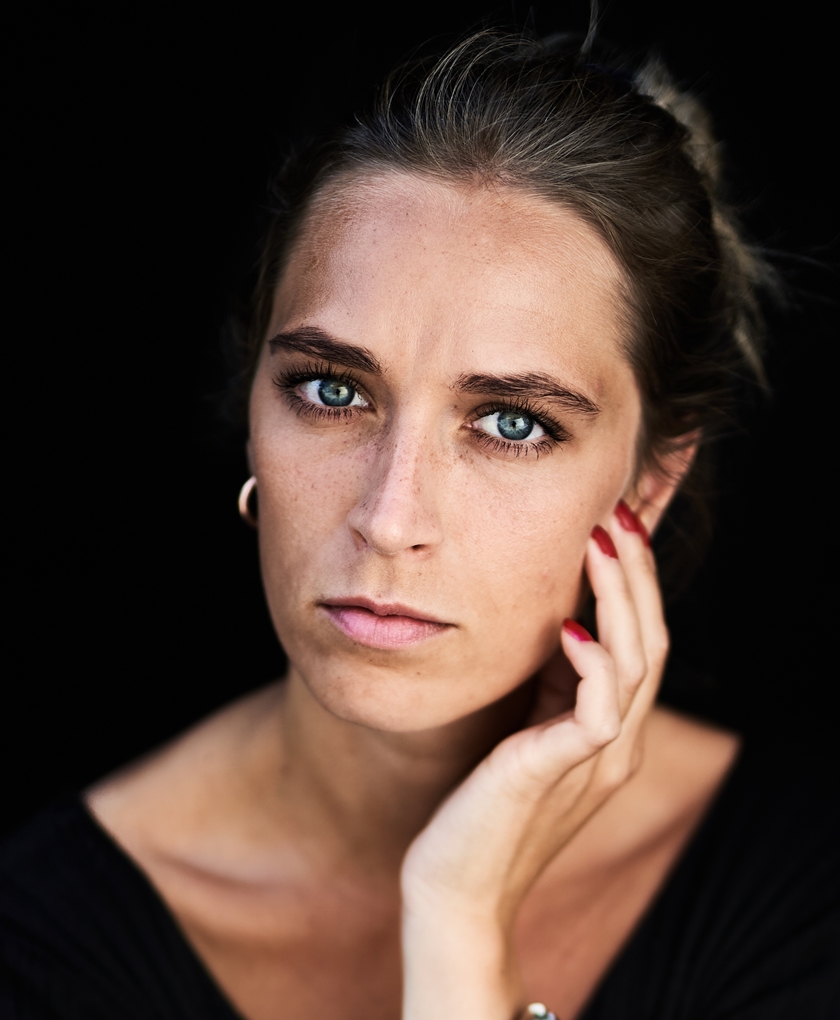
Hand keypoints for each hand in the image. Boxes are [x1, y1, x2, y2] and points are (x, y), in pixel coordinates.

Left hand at [400, 501, 667, 1019]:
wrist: (456, 887)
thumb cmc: (480, 802)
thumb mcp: (525, 727)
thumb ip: (549, 683)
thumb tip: (554, 618)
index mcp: (609, 728)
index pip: (641, 639)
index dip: (634, 581)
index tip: (613, 523)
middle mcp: (617, 741)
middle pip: (651, 639)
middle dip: (636, 571)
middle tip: (616, 513)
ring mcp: (596, 760)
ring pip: (635, 661)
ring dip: (621, 595)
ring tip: (599, 540)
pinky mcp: (559, 771)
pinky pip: (599, 709)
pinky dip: (593, 662)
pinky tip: (569, 625)